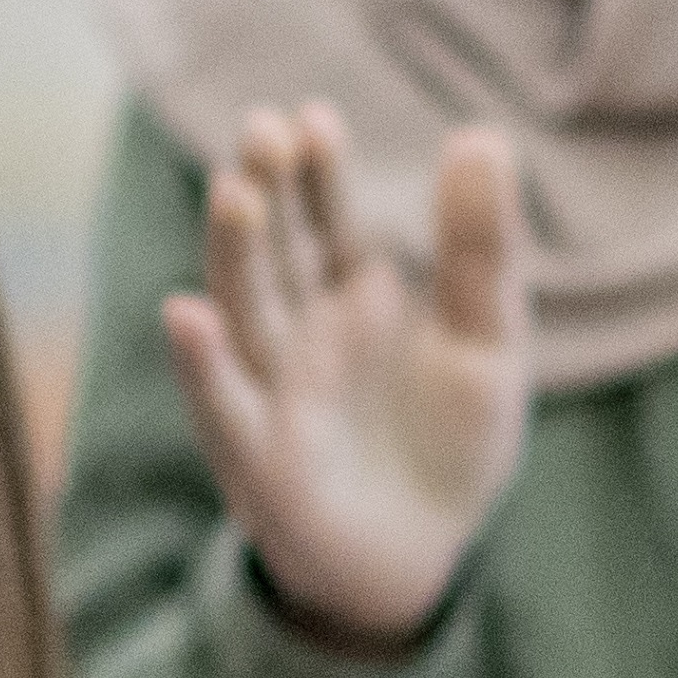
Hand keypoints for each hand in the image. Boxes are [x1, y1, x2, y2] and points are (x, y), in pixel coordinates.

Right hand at [167, 105, 531, 655]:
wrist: (425, 556)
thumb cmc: (449, 442)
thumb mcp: (489, 340)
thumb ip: (480, 250)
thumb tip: (482, 135)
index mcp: (352, 295)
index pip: (327, 218)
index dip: (318, 173)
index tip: (316, 121)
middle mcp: (300, 331)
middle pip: (273, 249)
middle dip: (266, 190)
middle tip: (264, 129)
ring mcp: (274, 391)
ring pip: (242, 310)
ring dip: (232, 252)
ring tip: (236, 192)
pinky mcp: (261, 459)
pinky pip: (224, 405)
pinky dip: (203, 363)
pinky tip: (188, 315)